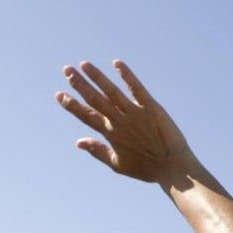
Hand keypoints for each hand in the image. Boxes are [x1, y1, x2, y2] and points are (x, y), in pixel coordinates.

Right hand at [56, 60, 195, 181]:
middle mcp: (120, 122)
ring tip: (84, 64)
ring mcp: (135, 114)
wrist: (173, 168)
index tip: (59, 94)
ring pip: (111, 91)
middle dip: (79, 84)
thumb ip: (97, 151)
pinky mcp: (152, 108)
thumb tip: (78, 142)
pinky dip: (127, 75)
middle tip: (67, 69)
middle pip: (95, 99)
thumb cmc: (147, 168)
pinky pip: (137, 89)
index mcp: (110, 134)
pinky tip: (117, 63)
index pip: (86, 116)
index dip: (71, 105)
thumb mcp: (118, 164)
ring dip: (97, 76)